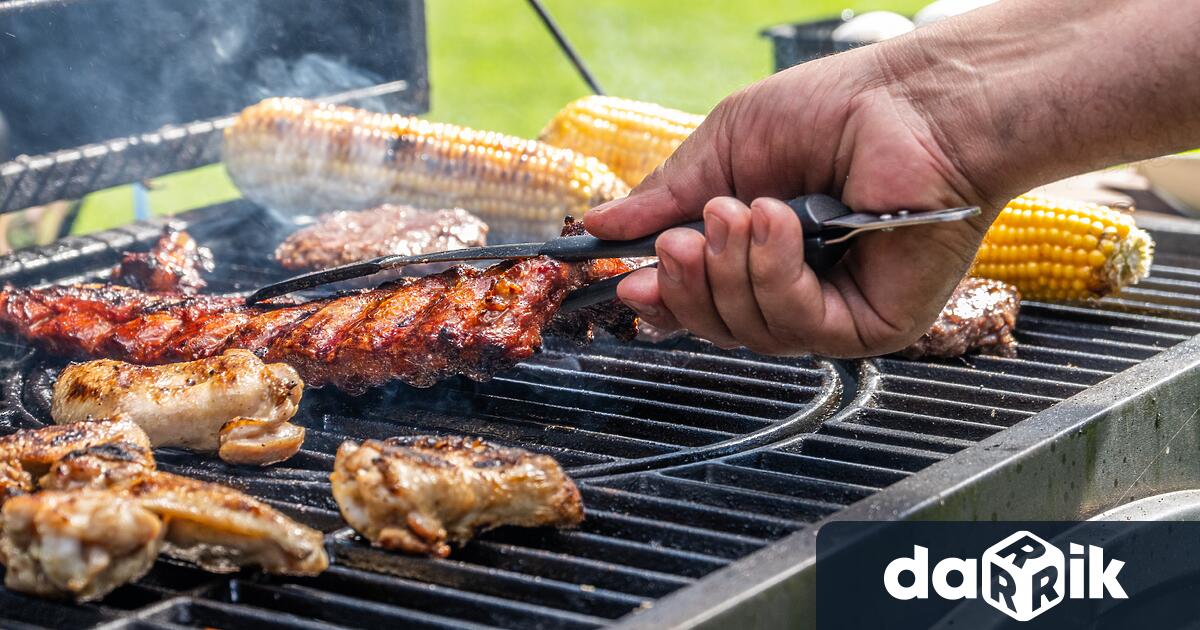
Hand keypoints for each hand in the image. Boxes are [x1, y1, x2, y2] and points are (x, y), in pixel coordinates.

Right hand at [584, 45, 994, 356]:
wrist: (912, 102)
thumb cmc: (835, 111)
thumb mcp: (727, 146)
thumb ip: (667, 194)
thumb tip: (601, 225)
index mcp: (759, 252)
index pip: (700, 300)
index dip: (663, 298)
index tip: (629, 282)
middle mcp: (795, 289)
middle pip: (716, 327)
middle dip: (690, 283)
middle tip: (684, 238)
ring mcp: (831, 312)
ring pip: (750, 332)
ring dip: (734, 269)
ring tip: (750, 209)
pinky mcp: (868, 326)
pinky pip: (796, 326)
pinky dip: (775, 274)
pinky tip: (782, 224)